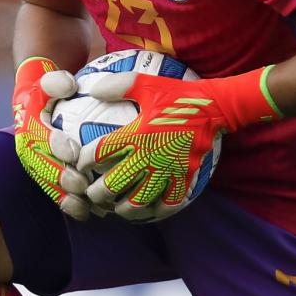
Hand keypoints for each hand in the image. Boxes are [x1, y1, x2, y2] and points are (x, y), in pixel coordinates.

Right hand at [12, 57, 89, 219]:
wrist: (37, 102)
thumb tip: (67, 85)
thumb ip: (56, 81)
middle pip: (42, 167)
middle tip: (83, 185)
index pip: (41, 136)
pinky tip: (87, 214)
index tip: (75, 152)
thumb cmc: (52, 89)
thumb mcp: (52, 80)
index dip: (56, 145)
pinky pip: (53, 194)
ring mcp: (34, 164)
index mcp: (28, 124)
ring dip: (65, 198)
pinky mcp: (43, 176)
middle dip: (61, 177)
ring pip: (47, 185)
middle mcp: (27, 147)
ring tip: (86, 207)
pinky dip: (69, 205)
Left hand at [78, 65, 280, 219]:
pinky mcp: (185, 178)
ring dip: (124, 208)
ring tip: (118, 208)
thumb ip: (118, 86)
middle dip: (97, 193)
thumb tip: (93, 89)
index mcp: (135, 134)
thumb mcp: (147, 83)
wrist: (215, 107)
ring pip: (139, 200)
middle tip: (92, 194)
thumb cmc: (178, 95)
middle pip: (114, 184)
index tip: (80, 164)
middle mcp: (148, 156)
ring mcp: (167, 170)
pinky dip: (157, 211)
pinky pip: (169, 203)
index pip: (99, 153)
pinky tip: (150, 212)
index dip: (84, 161)